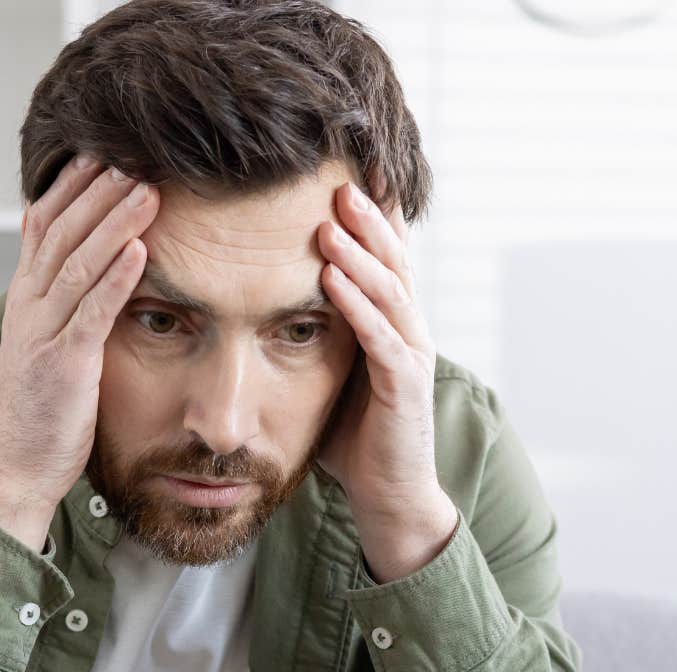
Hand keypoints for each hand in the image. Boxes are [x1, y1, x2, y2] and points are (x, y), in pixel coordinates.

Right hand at [0, 154, 158, 548]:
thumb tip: (96, 266)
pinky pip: (91, 312)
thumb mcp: (48, 343)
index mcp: (25, 297)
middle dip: (98, 191)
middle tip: (134, 155)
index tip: (103, 152)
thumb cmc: (41, 408)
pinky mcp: (63, 364)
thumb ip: (64, 303)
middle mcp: (28, 306)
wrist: (15, 467)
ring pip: (78, 263)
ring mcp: (42, 333)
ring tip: (147, 190)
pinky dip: (116, 278)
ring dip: (114, 223)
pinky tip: (140, 250)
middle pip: (62, 232)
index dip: (71, 186)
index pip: (43, 224)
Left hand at [316, 173, 458, 581]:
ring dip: (361, 251)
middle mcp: (408, 330)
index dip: (369, 214)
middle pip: (392, 259)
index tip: (344, 169)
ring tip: (333, 216)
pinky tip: (333, 280)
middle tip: (338, 175)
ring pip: (390, 290)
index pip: (383, 256)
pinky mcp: (404, 389)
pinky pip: (381, 338)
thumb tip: (265, 298)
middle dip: (367, 216)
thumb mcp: (330, 372)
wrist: (389, 497)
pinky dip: (358, 305)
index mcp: (391, 322)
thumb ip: (314, 333)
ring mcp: (411, 357)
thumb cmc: (355, 437)